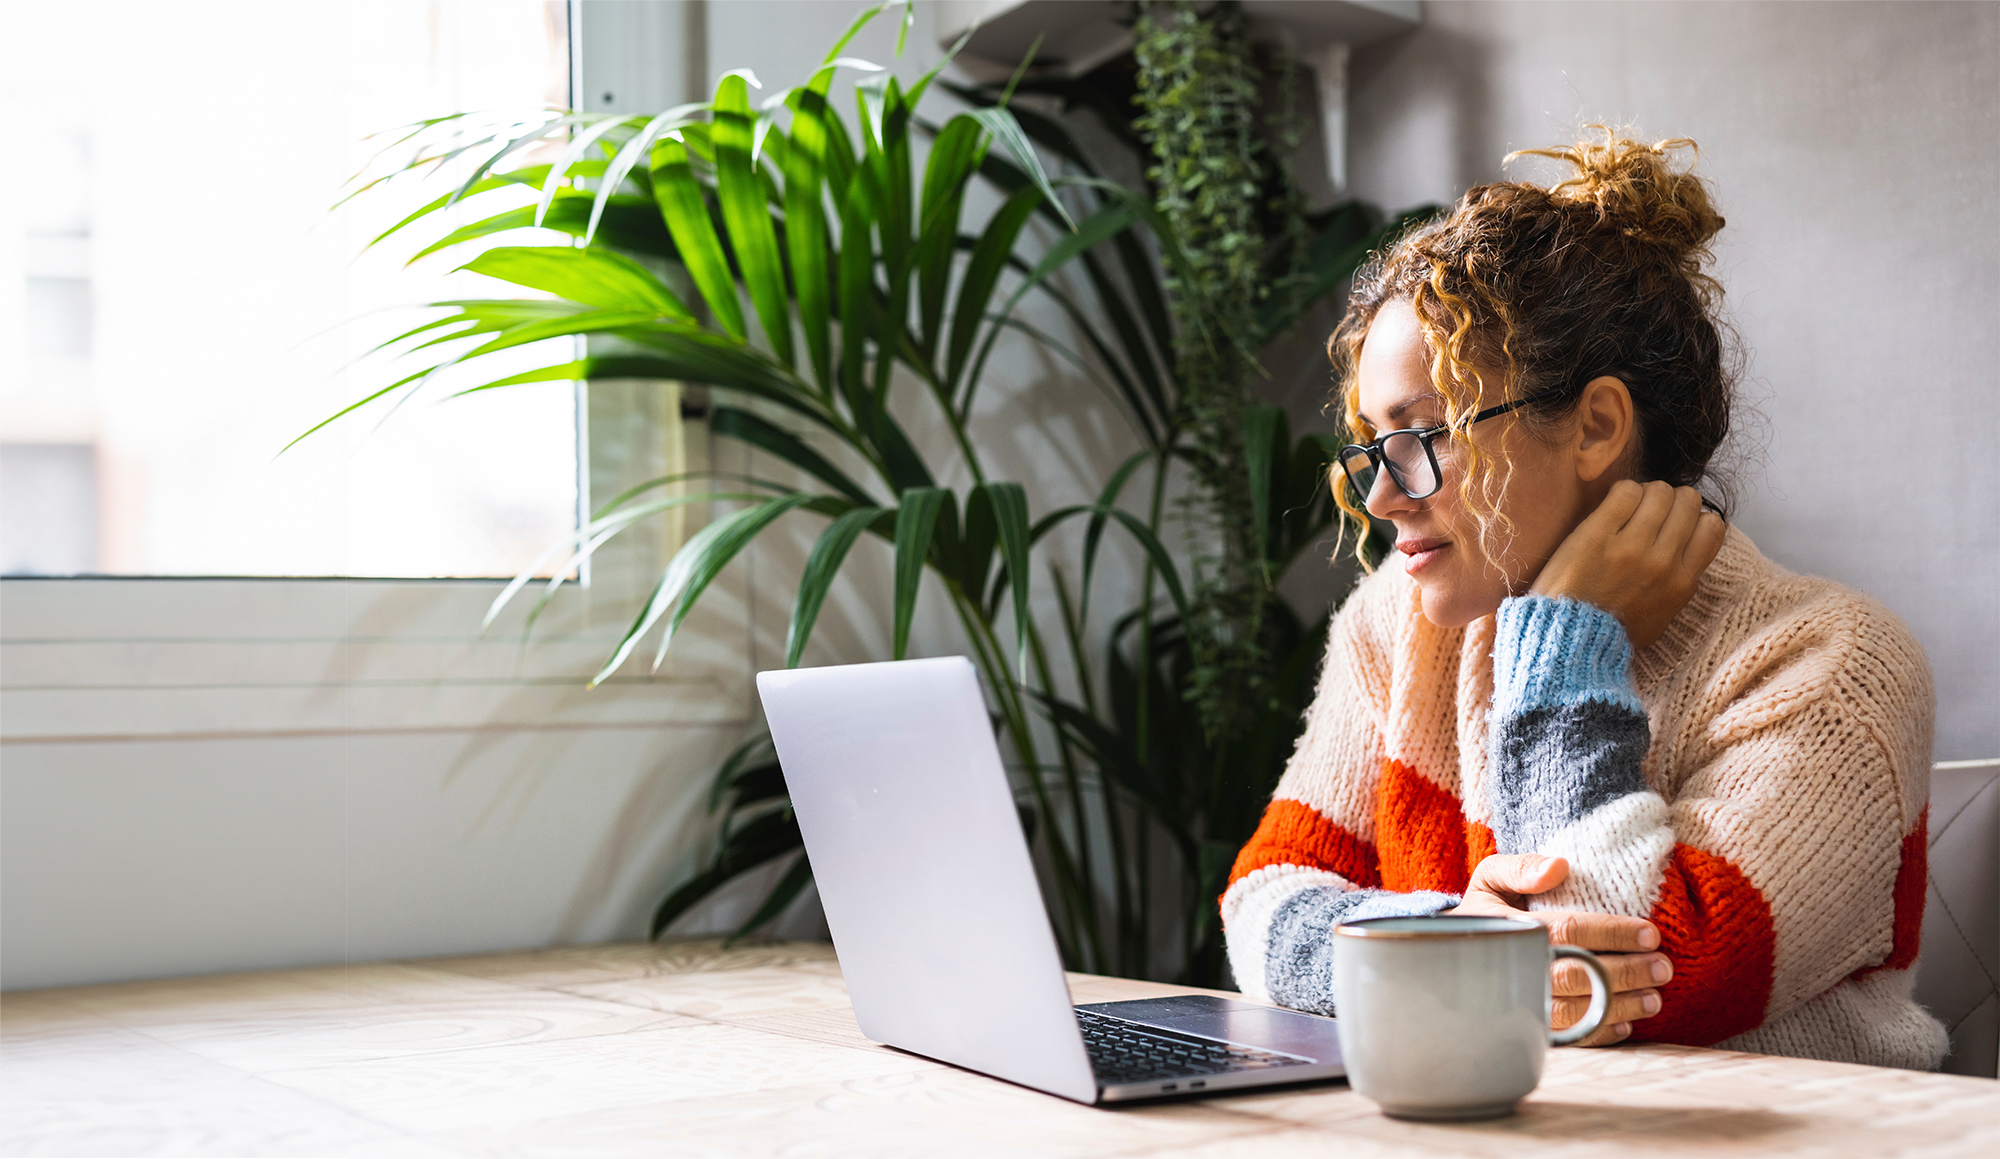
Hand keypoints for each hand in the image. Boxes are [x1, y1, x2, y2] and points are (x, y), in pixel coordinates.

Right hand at [1447, 853, 1672, 1046]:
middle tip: (1663, 968)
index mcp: (1508, 929)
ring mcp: (1519, 1003)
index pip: (1568, 931)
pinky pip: (1567, 1038)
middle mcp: (1514, 970)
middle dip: (1625, 973)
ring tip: (1654, 999)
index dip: (1612, 933)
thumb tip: (1560, 867)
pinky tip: (1626, 1024)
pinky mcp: (1526, 1026)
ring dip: (1620, 1007)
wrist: (1454, 953)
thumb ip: (1520, 867)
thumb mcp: (1490, 878)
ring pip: (1577, 1012)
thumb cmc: (1484, 911)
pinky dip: (1599, 1034)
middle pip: (1578, 976)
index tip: (1650, 934)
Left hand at [1531, 479, 1726, 649]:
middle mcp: (1663, 562)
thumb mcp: (1662, 615)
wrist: (1569, 640)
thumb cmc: (1612, 631)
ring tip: (1628, 508)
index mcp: (1682, 582)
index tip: (1675, 523)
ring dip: (1645, 493)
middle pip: (1688, 501)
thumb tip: (1689, 550)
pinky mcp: (1597, 535)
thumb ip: (1679, 582)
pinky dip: (1622, 492)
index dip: (1694, 517)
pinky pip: (1625, 491)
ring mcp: (1630, 547)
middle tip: (1649, 512)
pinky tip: (1611, 507)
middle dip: (1670, 500)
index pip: (1713, 527)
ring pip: (1659, 491)